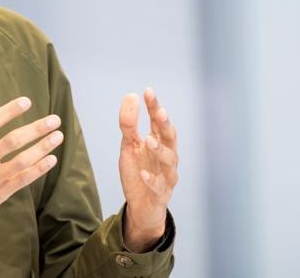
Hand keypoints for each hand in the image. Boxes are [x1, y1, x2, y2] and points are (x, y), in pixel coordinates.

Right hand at [0, 93, 62, 243]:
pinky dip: (38, 169)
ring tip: (58, 136)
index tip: (26, 102)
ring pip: (22, 160)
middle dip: (36, 128)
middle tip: (54, 119)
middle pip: (13, 140)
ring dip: (43, 147)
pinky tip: (51, 159)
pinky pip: (22, 179)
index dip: (11, 110)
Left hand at [118, 88, 178, 251]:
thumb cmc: (140, 172)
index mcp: (159, 142)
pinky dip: (152, 180)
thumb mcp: (130, 147)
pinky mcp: (161, 194)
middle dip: (165, 125)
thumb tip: (131, 96)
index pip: (159, 121)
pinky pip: (158, 187)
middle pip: (170, 138)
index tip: (148, 91)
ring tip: (148, 141)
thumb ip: (129, 124)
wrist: (142, 207)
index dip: (155, 107)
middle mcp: (167, 157)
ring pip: (169, 162)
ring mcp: (166, 176)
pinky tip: (143, 173)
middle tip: (160, 112)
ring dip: (160, 151)